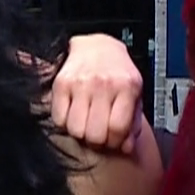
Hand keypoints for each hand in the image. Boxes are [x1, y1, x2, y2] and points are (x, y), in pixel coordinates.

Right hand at [52, 34, 143, 151]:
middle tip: (99, 135)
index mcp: (126, 86)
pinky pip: (59, 119)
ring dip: (81, 134)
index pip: (118, 129)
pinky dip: (66, 124)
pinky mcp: (61, 84)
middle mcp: (102, 84)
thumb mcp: (135, 94)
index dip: (115, 142)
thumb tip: (125, 148)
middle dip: (98, 141)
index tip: (114, 142)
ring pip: (76, 130)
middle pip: (96, 134)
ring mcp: (80, 83)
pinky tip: (75, 115)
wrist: (97, 46)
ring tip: (87, 124)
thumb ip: (133, 123)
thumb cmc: (118, 74)